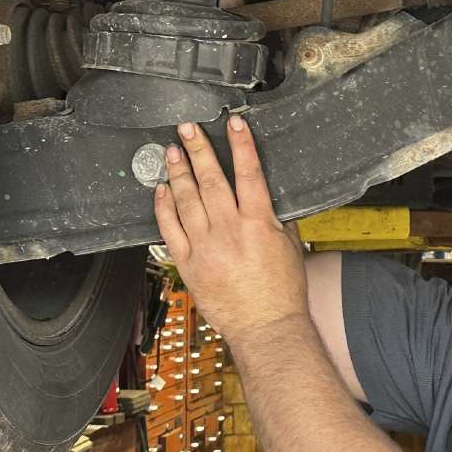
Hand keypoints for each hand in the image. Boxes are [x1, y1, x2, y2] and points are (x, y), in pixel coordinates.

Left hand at [155, 117, 308, 342]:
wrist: (266, 327)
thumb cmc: (282, 292)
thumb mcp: (290, 247)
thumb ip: (276, 220)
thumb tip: (266, 200)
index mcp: (259, 223)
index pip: (249, 173)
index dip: (241, 145)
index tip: (234, 124)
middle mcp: (230, 230)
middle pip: (211, 179)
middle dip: (199, 149)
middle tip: (188, 128)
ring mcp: (206, 246)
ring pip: (187, 199)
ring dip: (178, 171)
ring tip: (172, 151)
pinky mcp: (189, 263)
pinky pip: (170, 228)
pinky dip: (164, 206)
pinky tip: (161, 190)